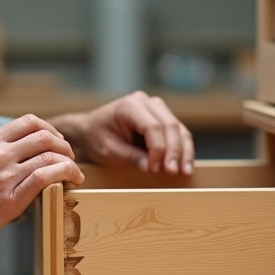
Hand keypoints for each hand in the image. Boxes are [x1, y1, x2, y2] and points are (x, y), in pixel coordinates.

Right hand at [0, 114, 83, 247]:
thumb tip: (12, 148)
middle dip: (64, 145)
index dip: (50, 129)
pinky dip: (65, 175)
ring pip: (50, 156)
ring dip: (69, 162)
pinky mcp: (10, 200)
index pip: (30, 121)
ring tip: (74, 171)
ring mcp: (4, 176)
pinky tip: (72, 180)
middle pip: (45, 136)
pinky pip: (45, 179)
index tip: (56, 141)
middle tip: (69, 157)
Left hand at [54, 91, 194, 175]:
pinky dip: (183, 149)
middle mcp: (146, 102)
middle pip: (170, 125)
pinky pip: (178, 132)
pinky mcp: (162, 118)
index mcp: (129, 106)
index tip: (154, 169)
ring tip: (184, 172)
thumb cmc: (96, 137)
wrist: (90, 130)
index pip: (152, 127)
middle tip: (173, 172)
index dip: (157, 150)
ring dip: (183, 151)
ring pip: (178, 128)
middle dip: (174, 151)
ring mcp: (156, 108)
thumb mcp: (109, 150)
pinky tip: (185, 166)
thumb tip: (154, 168)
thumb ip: (132, 157)